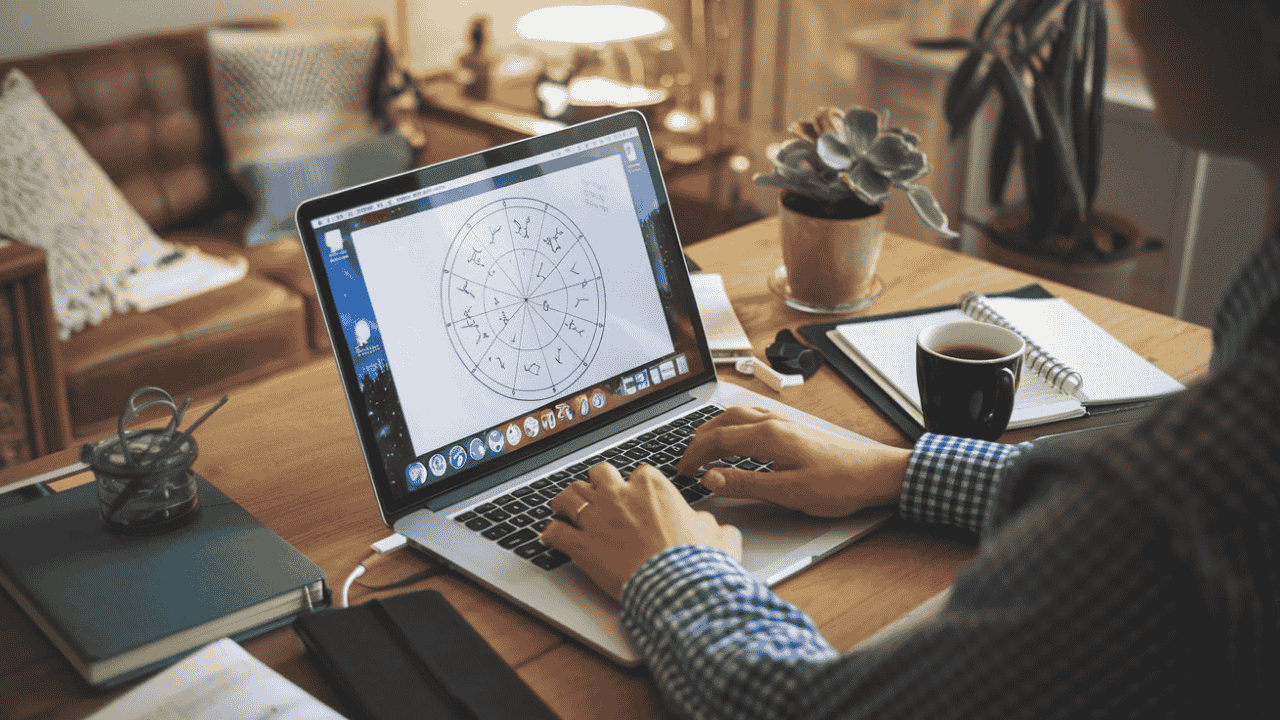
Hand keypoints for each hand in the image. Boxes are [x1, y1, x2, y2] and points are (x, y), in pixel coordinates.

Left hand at [541, 463, 741, 599]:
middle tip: (599, 496)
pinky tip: (550, 537)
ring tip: (564, 508)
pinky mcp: (582, 546)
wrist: (678, 589)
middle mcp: (621, 496)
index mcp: (653, 487)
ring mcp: (598, 519)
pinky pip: (555, 532)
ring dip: (566, 501)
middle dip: (598, 483)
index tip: (637, 497)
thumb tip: (711, 526)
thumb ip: (711, 525)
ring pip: (569, 495)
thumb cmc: (698, 563)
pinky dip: (551, 534)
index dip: (637, 486)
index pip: (639, 473)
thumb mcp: (720, 537)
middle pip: (599, 473)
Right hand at [675, 406, 909, 516]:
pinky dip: (734, 425)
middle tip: (685, 459)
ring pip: (738, 415)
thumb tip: (711, 478)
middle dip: (699, 438)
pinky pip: (753, 417)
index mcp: (769, 436)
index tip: (682, 472)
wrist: (877, 474)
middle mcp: (774, 423)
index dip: (694, 455)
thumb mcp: (789, 492)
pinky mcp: (794, 429)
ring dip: (715, 428)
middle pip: (724, 421)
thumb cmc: (840, 484)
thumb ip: (746, 484)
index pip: (718, 439)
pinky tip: (737, 436)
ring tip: (702, 444)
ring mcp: (785, 423)